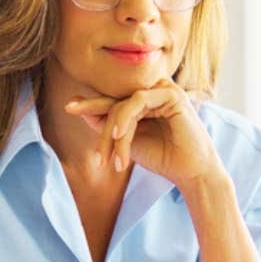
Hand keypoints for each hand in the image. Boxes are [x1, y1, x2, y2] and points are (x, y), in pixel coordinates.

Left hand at [62, 78, 222, 190]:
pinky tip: (119, 137)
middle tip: (74, 115)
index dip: (92, 104)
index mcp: (144, 100)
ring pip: (123, 105)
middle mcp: (153, 90)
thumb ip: (109, 126)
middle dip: (96, 116)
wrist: (190, 172)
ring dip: (113, 133)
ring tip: (110, 159)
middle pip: (115, 101)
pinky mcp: (171, 93)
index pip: (113, 100)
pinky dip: (125, 121)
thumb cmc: (162, 157)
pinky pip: (137, 102)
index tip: (70, 107)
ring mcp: (163, 89)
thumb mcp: (127, 142)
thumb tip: (81, 109)